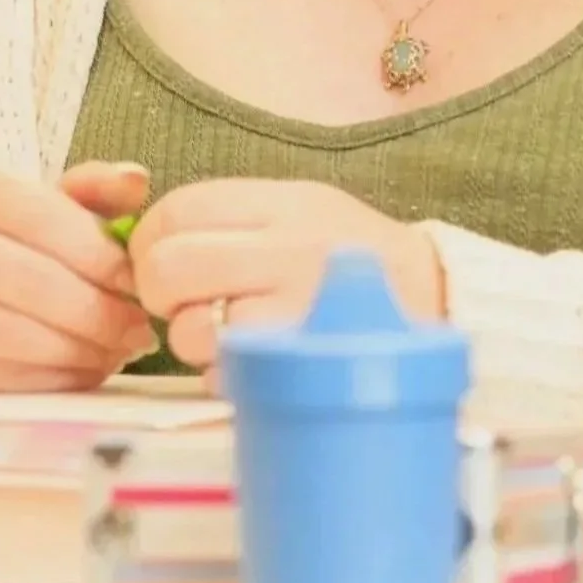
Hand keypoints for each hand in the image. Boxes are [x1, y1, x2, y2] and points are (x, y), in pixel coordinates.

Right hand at [0, 162, 154, 396]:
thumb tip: (137, 181)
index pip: (44, 218)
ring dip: (74, 349)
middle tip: (137, 328)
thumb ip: (95, 189)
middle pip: (28, 280)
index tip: (138, 281)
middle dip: (94, 310)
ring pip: (9, 334)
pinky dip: (48, 378)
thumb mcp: (47, 204)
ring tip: (116, 351)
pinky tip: (82, 372)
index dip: (99, 254)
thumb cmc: (8, 244)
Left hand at [129, 179, 443, 369]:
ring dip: (192, 340)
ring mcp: (293, 315)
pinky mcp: (297, 370)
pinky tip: (260, 359)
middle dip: (158, 291)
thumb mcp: (302, 206)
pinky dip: (226, 375)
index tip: (161, 257)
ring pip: (190, 331)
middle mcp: (288, 252)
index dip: (151, 238)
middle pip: (170, 267)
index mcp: (284, 205)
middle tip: (180, 301)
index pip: (178, 210)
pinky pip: (223, 378)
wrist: (435, 300)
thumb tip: (148, 238)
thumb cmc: (348, 254)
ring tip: (228, 332)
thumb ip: (233, 215)